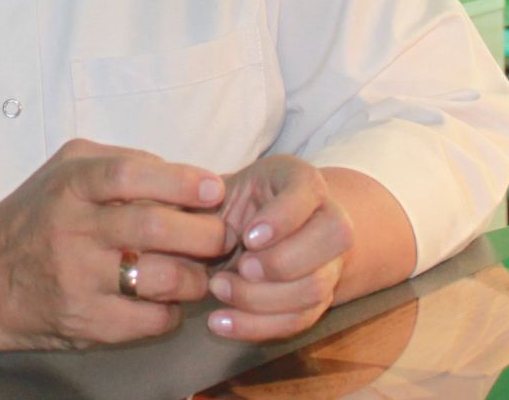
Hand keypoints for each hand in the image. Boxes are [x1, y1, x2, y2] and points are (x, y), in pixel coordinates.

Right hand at [0, 138, 226, 349]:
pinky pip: (152, 319)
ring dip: (197, 276)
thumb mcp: (65, 169)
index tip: (213, 189)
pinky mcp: (88, 323)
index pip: (130, 174)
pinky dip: (174, 309)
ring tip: (200, 269)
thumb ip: (119, 162)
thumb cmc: (35, 215)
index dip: (179, 181)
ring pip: (162, 278)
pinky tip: (169, 298)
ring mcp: (80, 280)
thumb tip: (182, 176)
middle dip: (204, 232)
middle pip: (154, 228)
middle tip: (222, 234)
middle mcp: (73, 229)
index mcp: (71, 184)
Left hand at [206, 154, 353, 340]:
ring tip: (218, 288)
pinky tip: (220, 321)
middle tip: (240, 267)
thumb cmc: (236, 198)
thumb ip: (203, 196)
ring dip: (263, 298)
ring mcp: (328, 263)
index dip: (281, 219)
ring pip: (315, 288)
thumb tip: (178, 214)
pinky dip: (257, 326)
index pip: (308, 193)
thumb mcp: (222, 184)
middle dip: (282, 262)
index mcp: (302, 181)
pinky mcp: (315, 301)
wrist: (258, 226)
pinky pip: (297, 321)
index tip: (247, 236)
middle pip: (331, 241)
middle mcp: (327, 219)